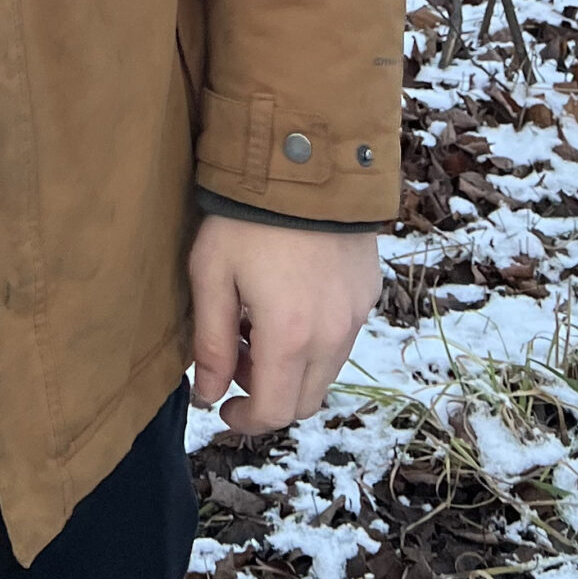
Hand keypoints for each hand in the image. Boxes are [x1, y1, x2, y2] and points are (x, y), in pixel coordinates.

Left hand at [188, 216, 377, 432]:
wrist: (305, 158)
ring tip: (258, 323)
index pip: (273, 411)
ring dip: (292, 368)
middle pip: (304, 400)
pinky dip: (316, 340)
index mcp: (290, 337)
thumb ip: (211, 342)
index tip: (221, 407)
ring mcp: (357, 314)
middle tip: (235, 360)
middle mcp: (333, 335)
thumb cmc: (246, 216)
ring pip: (326, 371)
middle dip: (266, 395)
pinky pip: (343, 336)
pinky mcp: (369, 292)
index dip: (244, 420)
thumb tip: (208, 395)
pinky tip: (289, 300)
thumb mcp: (211, 274)